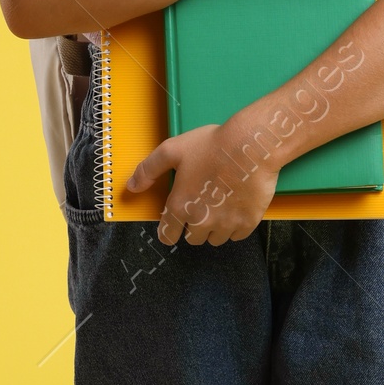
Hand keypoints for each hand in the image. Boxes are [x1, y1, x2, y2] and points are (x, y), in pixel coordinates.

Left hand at [126, 118, 277, 245]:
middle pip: (193, 239)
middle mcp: (202, 220)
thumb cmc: (212, 145)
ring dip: (214, 228)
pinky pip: (237, 236)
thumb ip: (148, 170)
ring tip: (219, 206)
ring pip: (215, 239)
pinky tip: (235, 208)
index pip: (168, 236)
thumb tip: (131, 186)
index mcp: (180, 206)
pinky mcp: (248, 222)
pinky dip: (235, 226)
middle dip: (193, 226)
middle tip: (201, 204)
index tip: (176, 223)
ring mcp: (226, 224)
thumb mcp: (172, 150)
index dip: (169, 230)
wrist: (252, 145)